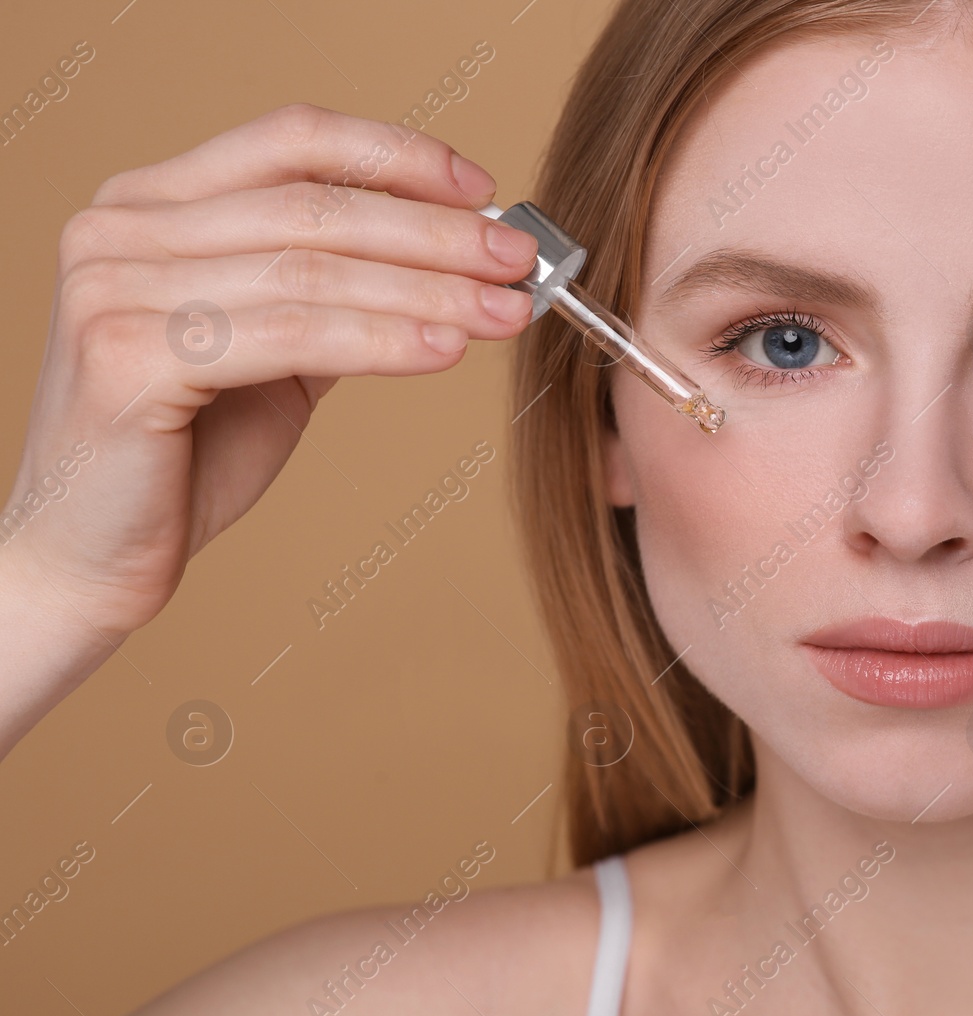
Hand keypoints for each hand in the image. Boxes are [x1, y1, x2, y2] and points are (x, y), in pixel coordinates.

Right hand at [2, 102, 537, 640]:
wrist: (91, 556)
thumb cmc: (185, 454)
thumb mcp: (270, 350)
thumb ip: (331, 293)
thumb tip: (448, 254)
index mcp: (150, 203)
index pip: (291, 140)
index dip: (395, 155)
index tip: (482, 189)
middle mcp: (120, 227)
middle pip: (315, 205)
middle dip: (436, 231)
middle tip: (521, 258)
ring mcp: (116, 287)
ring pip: (313, 269)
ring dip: (429, 287)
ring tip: (508, 310)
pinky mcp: (130, 357)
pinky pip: (292, 334)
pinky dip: (382, 338)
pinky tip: (446, 347)